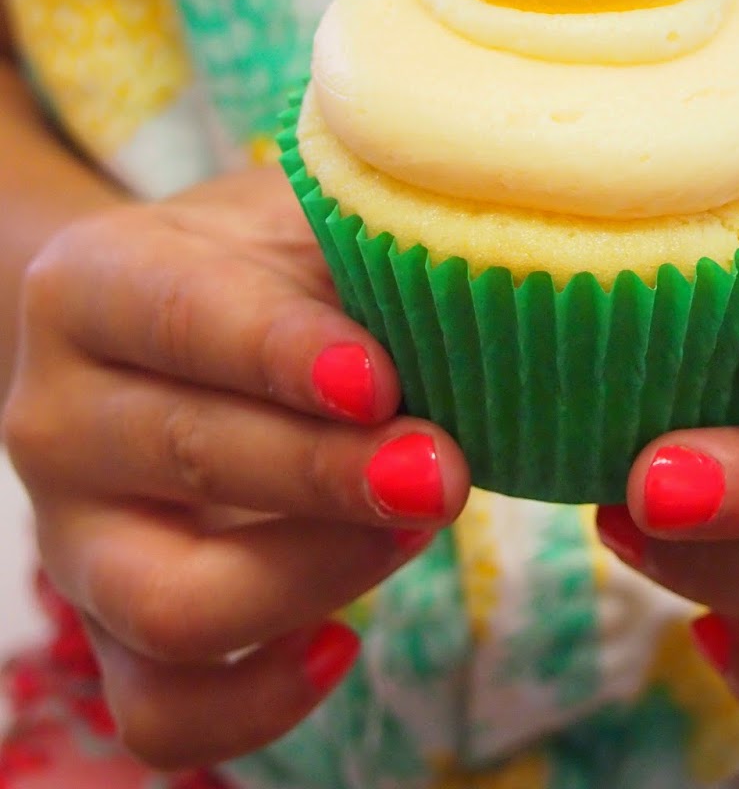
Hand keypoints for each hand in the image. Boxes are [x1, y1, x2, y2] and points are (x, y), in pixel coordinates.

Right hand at [3, 168, 469, 770]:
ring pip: (171, 602)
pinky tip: (344, 642)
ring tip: (420, 527)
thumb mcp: (292, 222)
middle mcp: (59, 412)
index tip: (380, 381)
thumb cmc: (250, 264)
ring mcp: (72, 536)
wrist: (155, 324)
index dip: (281, 352)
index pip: (184, 318)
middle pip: (189, 458)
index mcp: (94, 283)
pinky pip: (161, 711)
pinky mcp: (105, 629)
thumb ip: (362, 251)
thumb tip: (483, 293)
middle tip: (444, 470)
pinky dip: (256, 702)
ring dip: (314, 576)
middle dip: (329, 475)